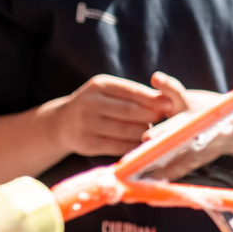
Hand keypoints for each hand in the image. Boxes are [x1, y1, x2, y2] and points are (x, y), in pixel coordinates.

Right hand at [49, 73, 186, 158]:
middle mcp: (90, 103)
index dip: (152, 99)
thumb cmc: (96, 104)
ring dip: (143, 132)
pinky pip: (117, 146)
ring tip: (154, 132)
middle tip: (166, 121)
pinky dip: (133, 145)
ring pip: (125, 130)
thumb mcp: (108, 92)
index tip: (170, 105)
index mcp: (99, 85)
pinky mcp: (87, 144)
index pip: (131, 91)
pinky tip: (142, 144)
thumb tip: (166, 99)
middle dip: (150, 116)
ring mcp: (87, 124)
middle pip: (129, 111)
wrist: (62, 123)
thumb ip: (133, 94)